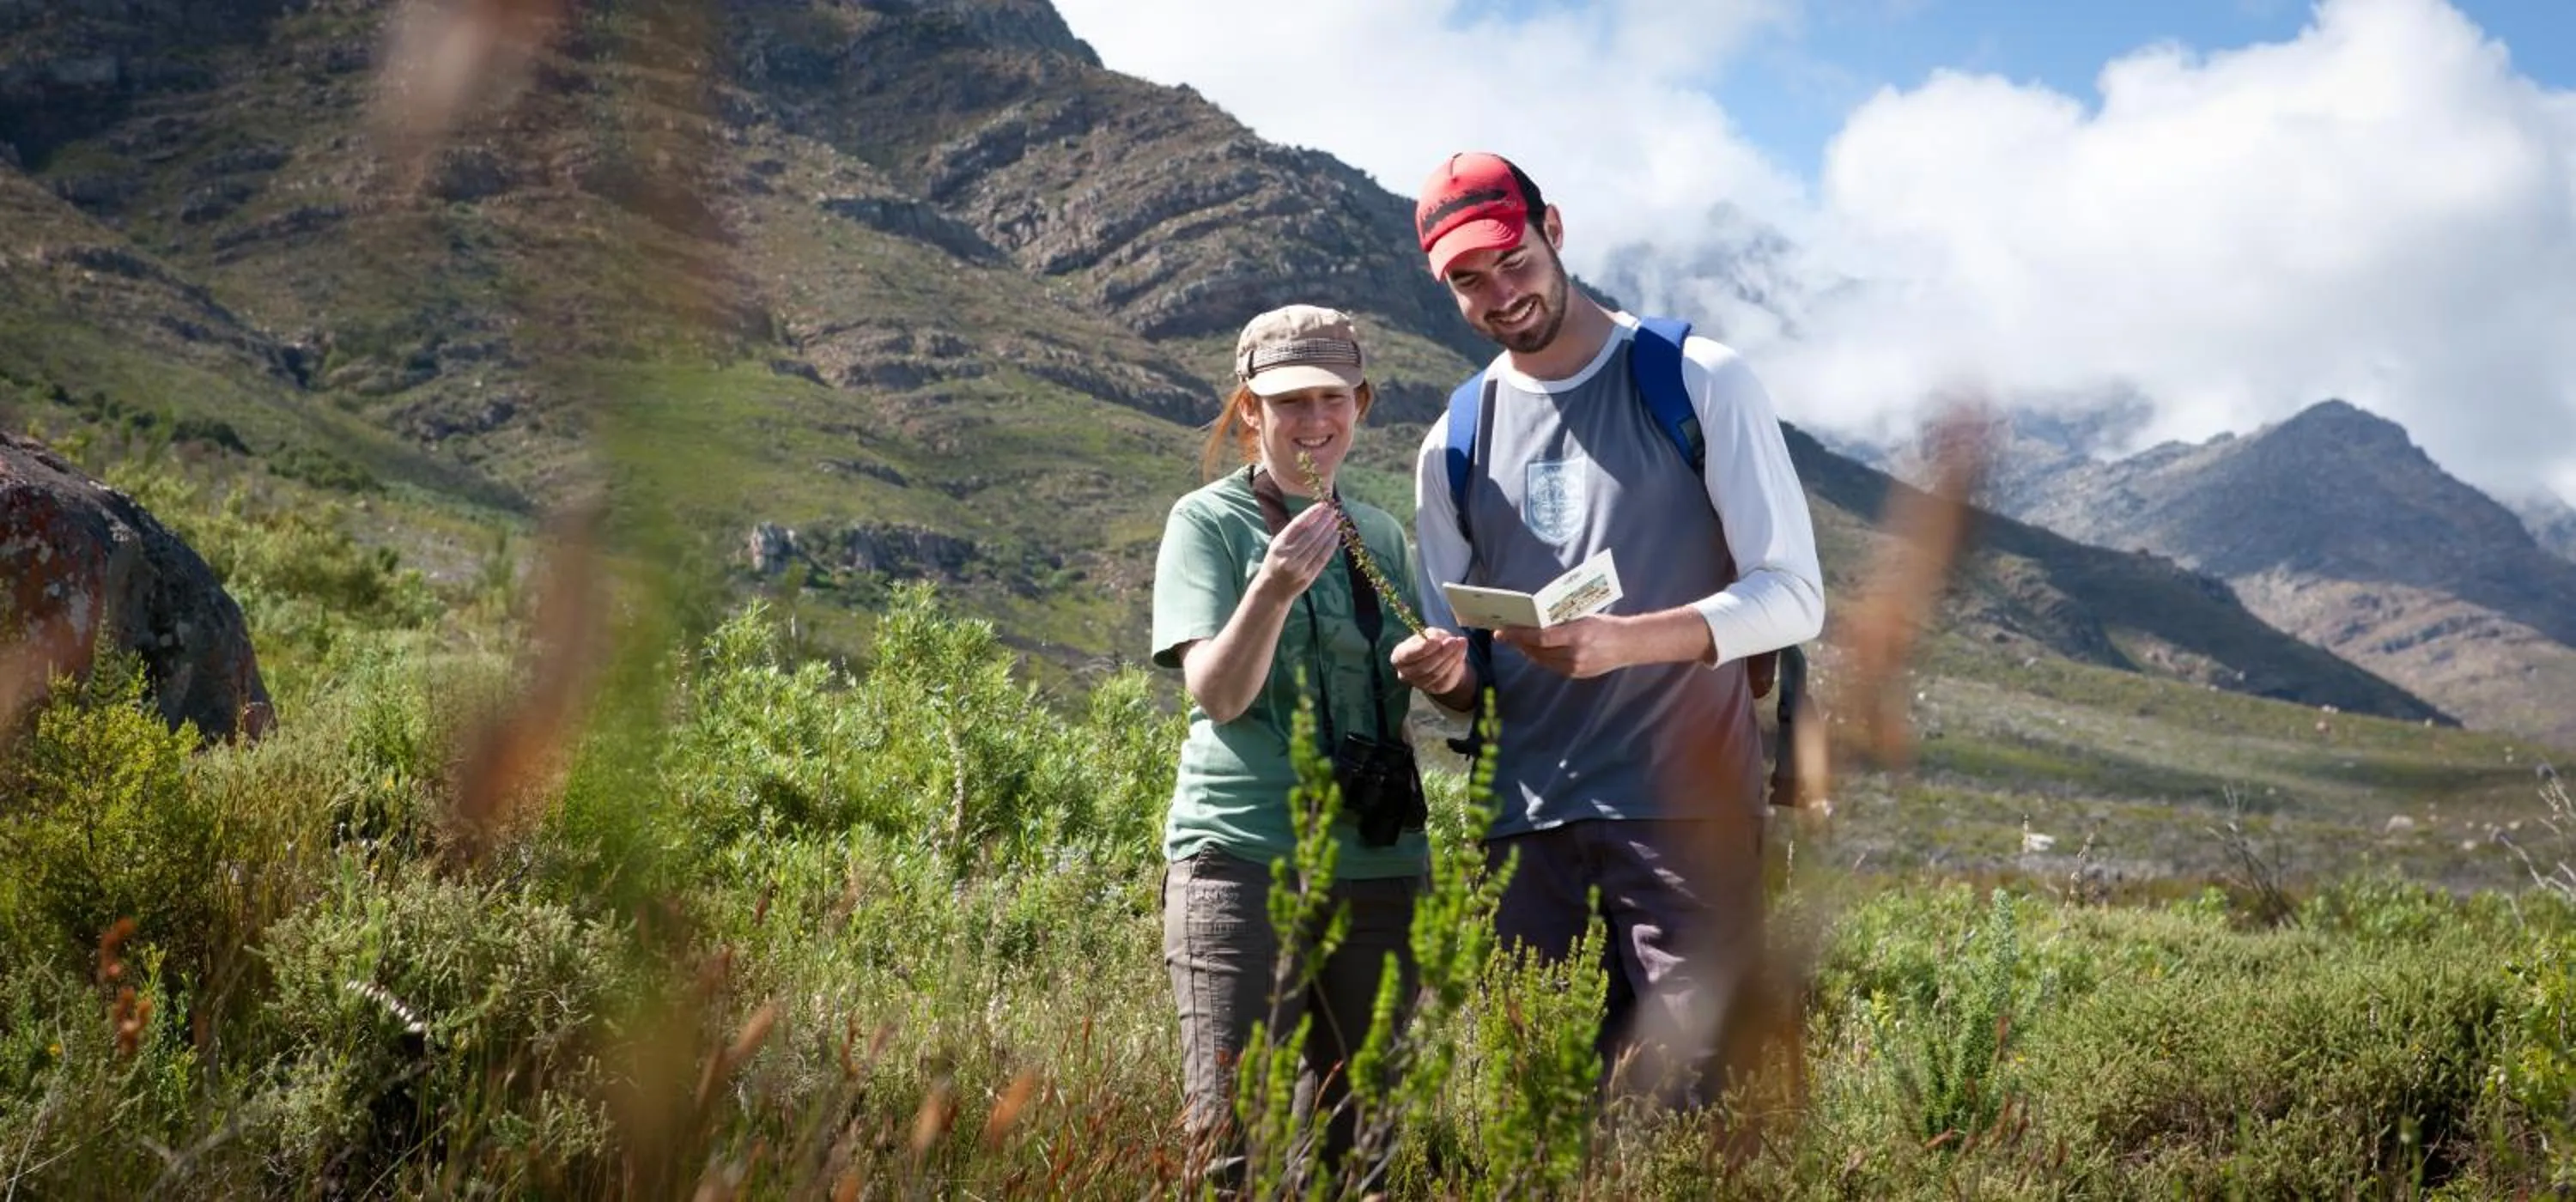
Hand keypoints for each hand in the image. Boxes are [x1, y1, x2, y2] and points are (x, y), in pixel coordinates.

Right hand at [1250, 502, 1340, 605]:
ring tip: (1337, 520)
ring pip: (1318, 545)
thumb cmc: (1275, 563)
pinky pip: (1323, 558)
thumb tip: (1314, 515)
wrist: (1272, 590)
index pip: (1297, 525)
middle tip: (1333, 510)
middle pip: (1310, 534)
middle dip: (1323, 520)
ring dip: (1329, 531)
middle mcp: (1288, 555)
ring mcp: (1299, 567)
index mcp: (1278, 545)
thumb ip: (1293, 533)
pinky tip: (1337, 536)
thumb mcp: (1277, 546)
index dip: (1311, 514)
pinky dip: (1331, 546)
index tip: (1322, 505)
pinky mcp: (1309, 576)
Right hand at [1391, 627, 1471, 696]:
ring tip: (1461, 644)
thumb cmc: (1431, 642)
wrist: (1441, 657)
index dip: (1422, 649)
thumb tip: (1442, 641)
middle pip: (1423, 667)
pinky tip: (1461, 655)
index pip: (1408, 655)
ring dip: (1451, 658)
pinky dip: (1455, 666)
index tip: (1437, 641)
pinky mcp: (1434, 689)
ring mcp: (1419, 684)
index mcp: (1399, 657)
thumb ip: (1434, 636)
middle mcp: (1405, 673)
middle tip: (1454, 641)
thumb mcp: (1430, 634)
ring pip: (1436, 674)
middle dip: (1441, 653)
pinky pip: (1446, 679)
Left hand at [1495, 616, 1634, 679]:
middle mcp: (1575, 654)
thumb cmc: (1605, 625)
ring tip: (1516, 641)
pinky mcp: (1577, 674)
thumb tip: (1533, 620)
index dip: (1519, 635)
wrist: (1629, 644)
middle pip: (1537, 650)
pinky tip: (1533, 650)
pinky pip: (1551, 666)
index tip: (1503, 630)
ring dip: (1526, 650)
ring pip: (1542, 660)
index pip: (1540, 637)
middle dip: (1518, 642)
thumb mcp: (1583, 617)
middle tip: (1503, 634)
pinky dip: (1540, 657)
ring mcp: (1576, 667)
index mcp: (1577, 635)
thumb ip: (1560, 622)